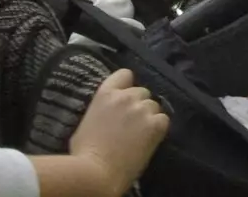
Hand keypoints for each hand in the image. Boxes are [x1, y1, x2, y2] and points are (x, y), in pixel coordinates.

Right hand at [69, 70, 169, 196]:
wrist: (97, 172)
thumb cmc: (84, 152)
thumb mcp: (86, 122)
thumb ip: (101, 111)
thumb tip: (106, 116)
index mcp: (105, 93)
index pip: (125, 74)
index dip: (128, 86)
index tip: (126, 98)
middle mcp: (126, 97)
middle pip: (142, 92)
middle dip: (139, 105)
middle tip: (133, 123)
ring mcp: (141, 109)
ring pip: (154, 106)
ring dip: (149, 117)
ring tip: (142, 134)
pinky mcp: (154, 125)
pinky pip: (164, 120)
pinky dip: (159, 129)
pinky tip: (150, 139)